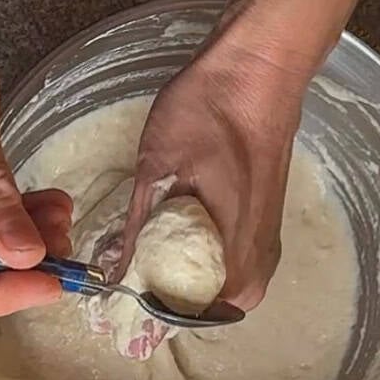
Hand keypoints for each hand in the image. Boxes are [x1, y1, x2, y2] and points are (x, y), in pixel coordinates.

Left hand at [121, 45, 305, 314]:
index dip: (163, 313)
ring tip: (149, 272)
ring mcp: (266, 233)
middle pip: (220, 305)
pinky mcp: (262, 215)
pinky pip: (236, 258)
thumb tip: (112, 274)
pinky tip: (173, 246)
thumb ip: (137, 229)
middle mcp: (261, 250)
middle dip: (178, 304)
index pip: (205, 311)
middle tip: (136, 290)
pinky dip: (206, 262)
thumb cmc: (207, 113)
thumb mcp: (156, 172)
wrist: (256, 65)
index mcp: (238, 245)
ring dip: (192, 284)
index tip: (130, 306)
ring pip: (230, 283)